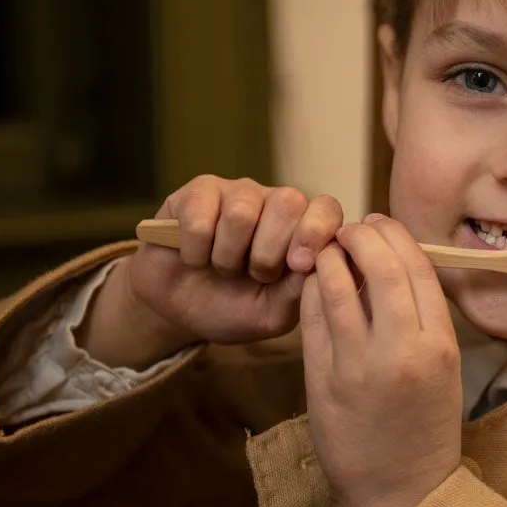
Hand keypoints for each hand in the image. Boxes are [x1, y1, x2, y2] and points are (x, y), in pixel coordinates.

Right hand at [78, 175, 343, 368]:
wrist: (179, 312)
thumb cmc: (234, 308)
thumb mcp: (273, 313)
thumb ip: (299, 290)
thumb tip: (317, 263)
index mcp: (303, 228)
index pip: (327, 208)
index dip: (316, 231)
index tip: (299, 264)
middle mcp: (274, 203)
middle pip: (288, 202)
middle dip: (268, 252)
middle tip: (254, 274)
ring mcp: (237, 193)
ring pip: (242, 211)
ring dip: (229, 255)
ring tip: (223, 269)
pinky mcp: (197, 193)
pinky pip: (199, 216)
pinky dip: (196, 251)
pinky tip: (195, 258)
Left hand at [300, 214, 462, 506]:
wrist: (403, 489)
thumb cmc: (425, 424)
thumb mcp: (442, 366)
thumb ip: (420, 316)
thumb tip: (389, 262)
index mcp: (439, 344)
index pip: (418, 267)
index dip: (395, 235)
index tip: (380, 223)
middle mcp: (402, 350)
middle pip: (380, 267)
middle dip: (362, 236)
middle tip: (350, 229)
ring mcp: (358, 366)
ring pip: (338, 287)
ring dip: (330, 257)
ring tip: (327, 249)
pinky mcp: (323, 381)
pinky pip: (313, 319)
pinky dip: (312, 290)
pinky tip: (314, 281)